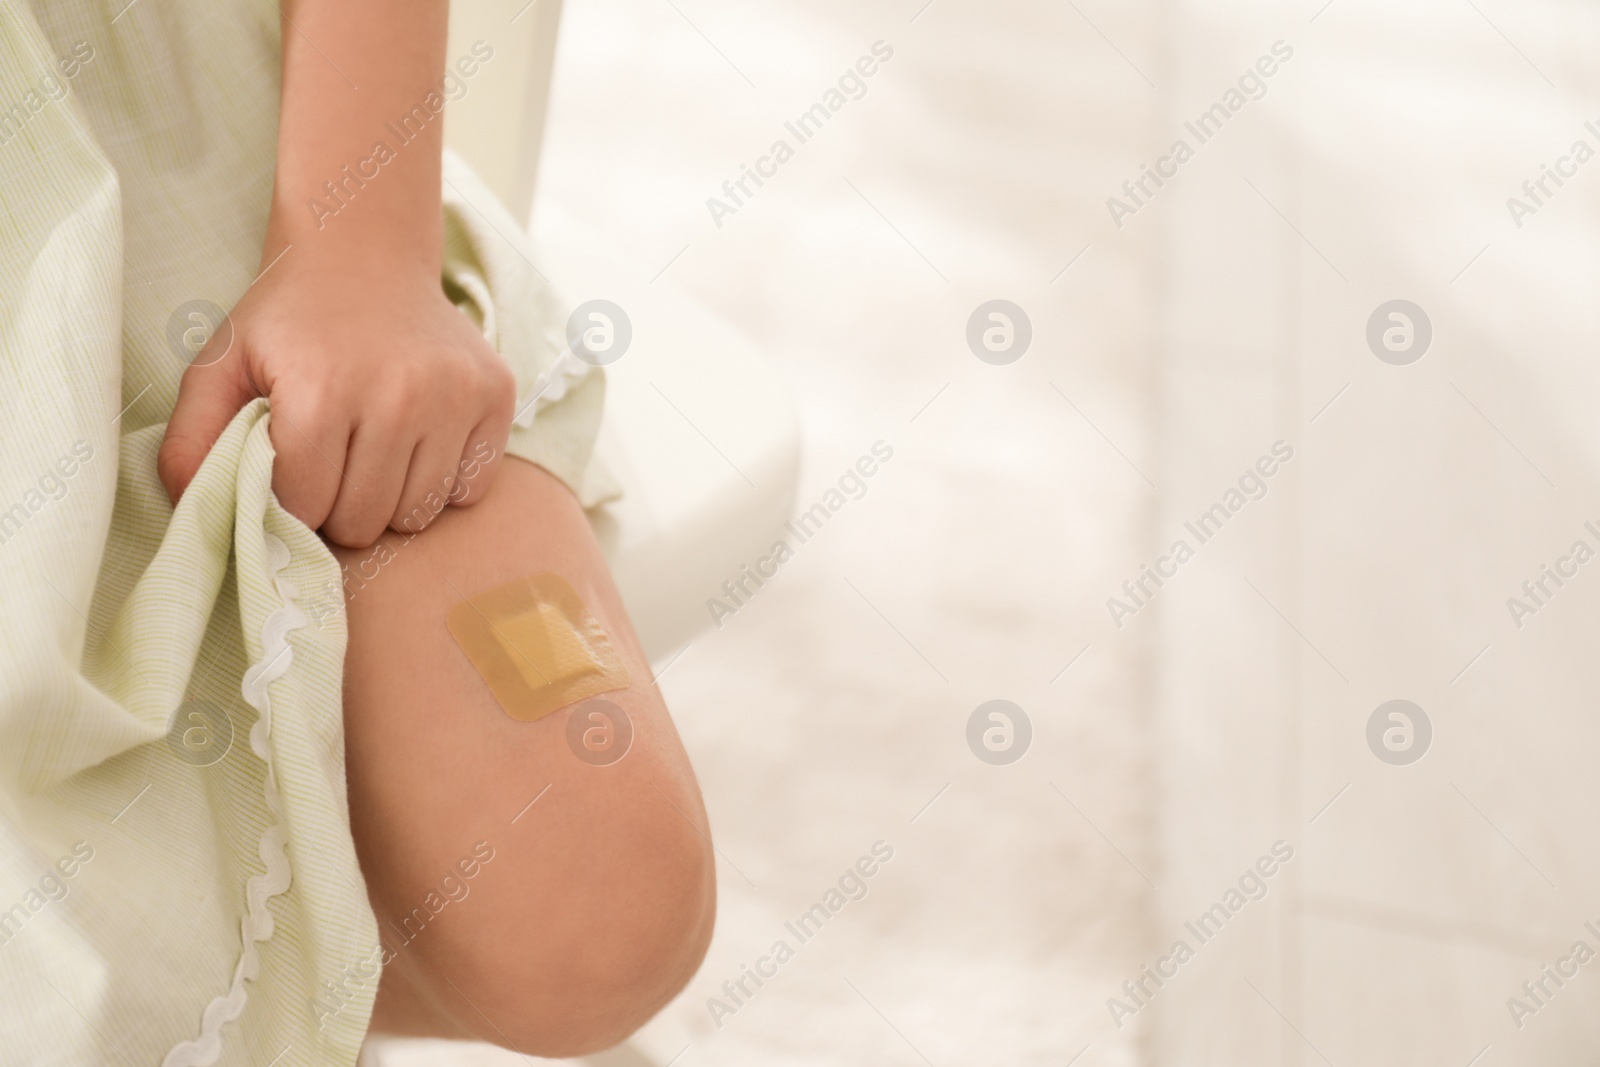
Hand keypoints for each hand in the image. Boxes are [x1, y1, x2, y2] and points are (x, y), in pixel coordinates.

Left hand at [157, 251, 516, 548]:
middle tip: (332, 465)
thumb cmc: (289, 321)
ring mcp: (456, 396)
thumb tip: (193, 509)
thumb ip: (191, 441)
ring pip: (419, 514)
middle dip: (339, 508)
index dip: (291, 500)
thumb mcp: (220, 365)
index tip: (290, 468)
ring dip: (390, 501)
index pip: (308, 507)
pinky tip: (418, 444)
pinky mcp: (496, 396)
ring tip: (373, 456)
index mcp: (323, 392)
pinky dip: (443, 483)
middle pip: (365, 520)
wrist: (365, 255)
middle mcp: (400, 396)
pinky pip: (471, 488)